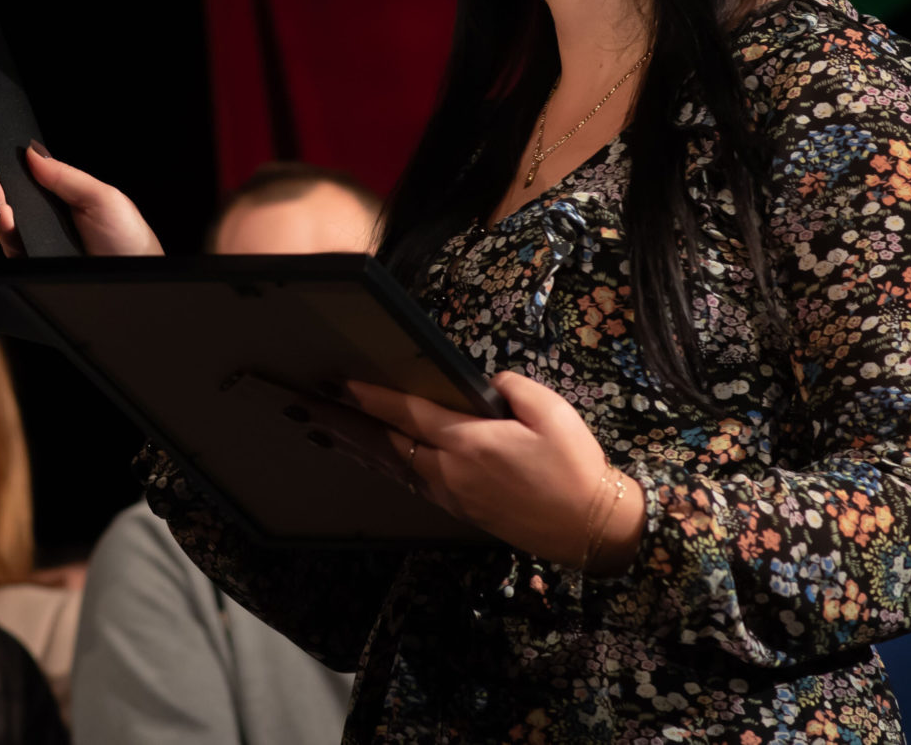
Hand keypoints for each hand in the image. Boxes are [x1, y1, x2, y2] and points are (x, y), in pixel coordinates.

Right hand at [0, 125, 162, 257]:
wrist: (136, 282)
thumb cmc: (128, 239)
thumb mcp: (102, 196)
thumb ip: (65, 175)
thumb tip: (32, 151)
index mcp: (60, 192)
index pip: (21, 169)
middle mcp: (43, 214)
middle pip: (3, 189)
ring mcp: (35, 239)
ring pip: (0, 213)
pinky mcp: (30, 262)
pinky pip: (9, 242)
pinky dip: (4, 227)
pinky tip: (5, 214)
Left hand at [340, 373, 644, 572]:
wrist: (591, 528)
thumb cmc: (574, 467)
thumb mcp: (551, 411)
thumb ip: (511, 388)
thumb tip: (485, 385)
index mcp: (470, 443)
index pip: (409, 412)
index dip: (372, 396)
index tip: (341, 383)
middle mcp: (451, 472)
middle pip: (391, 443)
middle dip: (354, 423)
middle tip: (318, 407)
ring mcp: (454, 496)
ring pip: (400, 466)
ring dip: (366, 447)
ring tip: (333, 431)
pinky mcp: (462, 511)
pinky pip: (416, 483)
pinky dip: (392, 466)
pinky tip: (382, 458)